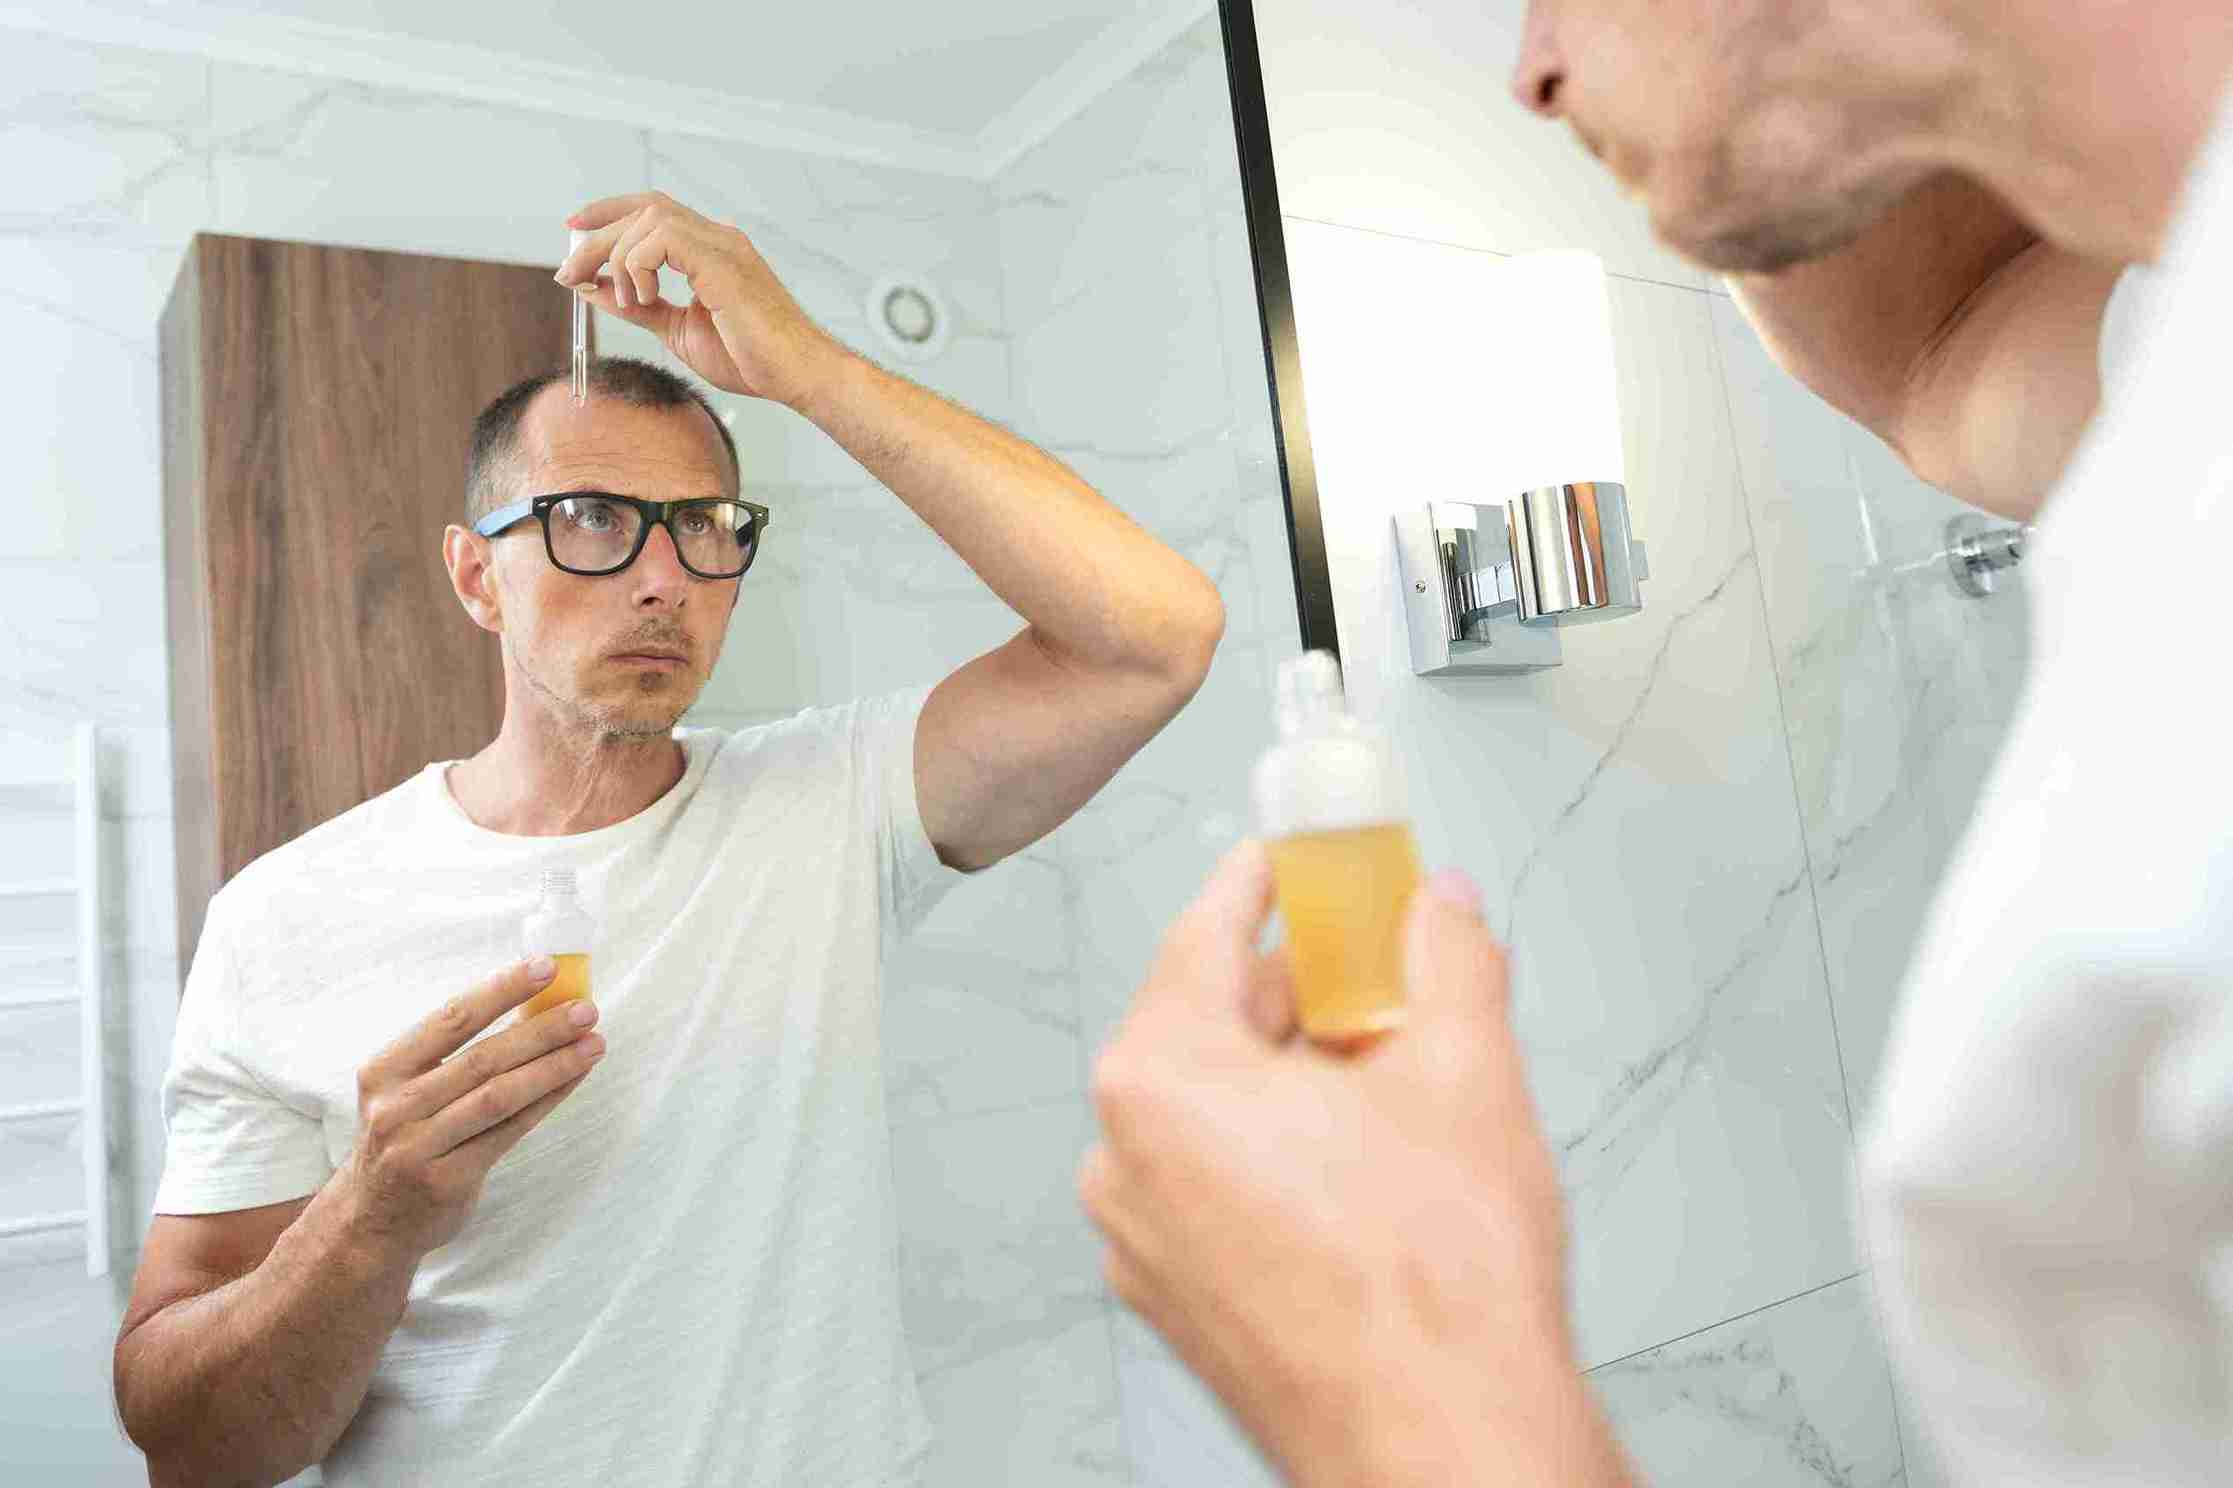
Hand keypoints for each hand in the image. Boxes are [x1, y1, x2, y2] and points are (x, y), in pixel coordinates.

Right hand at [339, 958, 605, 1257]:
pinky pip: (509, 1132)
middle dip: (541, 1029)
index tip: (546, 967)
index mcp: (384, 1071)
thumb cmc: (404, 1137)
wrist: (369, 1220)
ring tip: (593, 1043)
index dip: (501, 990)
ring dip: (553, 1066)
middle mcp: (395, 1107)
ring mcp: (418, 1147)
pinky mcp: (447, 1180)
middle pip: (482, 1058)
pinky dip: (547, 1101)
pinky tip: (575, 1079)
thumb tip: (532, 1006)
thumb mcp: (406, 1090)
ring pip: (499, 1096)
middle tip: (586, 1009)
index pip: (451, 1019)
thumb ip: (455, 1054)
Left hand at [557, 191, 846, 409]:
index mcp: (710, 250)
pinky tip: (647, 298)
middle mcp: (717, 237)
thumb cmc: (752, 358)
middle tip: (571, 274)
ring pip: (647, 220)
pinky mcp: (723, 261)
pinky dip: (639, 267)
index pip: (651, 210)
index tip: (573, 232)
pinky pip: (662, 240)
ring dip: (619, 258)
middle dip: (596, 238)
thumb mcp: (677, 330)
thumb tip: (594, 289)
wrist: (796, 376)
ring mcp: (723, 245)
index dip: (607, 213)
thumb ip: (638, 307)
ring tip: (631, 301)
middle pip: (641, 210)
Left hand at [1079, 843, 1630, 1487]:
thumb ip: (1449, 958)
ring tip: (1393, 1078)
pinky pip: (1214, 1182)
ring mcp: (1144, 1240)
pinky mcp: (1178, 1300)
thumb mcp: (1465, 1070)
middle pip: (1208, 1023)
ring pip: (1214, 1110)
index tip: (1287, 857)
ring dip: (1295, 1076)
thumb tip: (1441, 907)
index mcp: (1164, 1082)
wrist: (1445, 1444)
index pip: (1203, 935)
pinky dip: (1276, 1150)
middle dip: (1301, 991)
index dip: (1261, 883)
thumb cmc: (1437, 1293)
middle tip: (1380, 970)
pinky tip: (1365, 1161)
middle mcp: (1126, 1160)